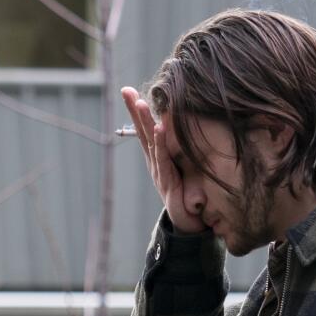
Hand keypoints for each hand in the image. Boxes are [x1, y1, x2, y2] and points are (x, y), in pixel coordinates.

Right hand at [120, 86, 203, 233]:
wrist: (189, 223)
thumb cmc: (187, 194)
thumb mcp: (184, 168)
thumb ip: (182, 151)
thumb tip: (184, 129)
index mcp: (158, 158)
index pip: (146, 130)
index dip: (138, 112)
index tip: (129, 91)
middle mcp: (155, 163)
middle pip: (143, 133)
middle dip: (135, 112)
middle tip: (126, 92)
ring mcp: (159, 172)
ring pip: (151, 143)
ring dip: (145, 122)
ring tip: (140, 103)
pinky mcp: (167, 182)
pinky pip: (164, 159)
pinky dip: (161, 142)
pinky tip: (158, 127)